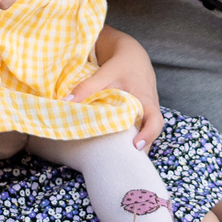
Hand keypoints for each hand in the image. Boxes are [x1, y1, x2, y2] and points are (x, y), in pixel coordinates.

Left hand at [71, 26, 164, 150]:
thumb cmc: (121, 64)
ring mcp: (148, 113)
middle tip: (127, 165)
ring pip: (145, 134)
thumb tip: (66, 102)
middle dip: (142, 151)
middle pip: (151, 135)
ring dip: (136, 146)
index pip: (155, 121)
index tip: (136, 145)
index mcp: (146, 99)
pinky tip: (117, 149)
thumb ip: (87, 87)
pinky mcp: (142, 115)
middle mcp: (150, 109)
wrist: (134, 56)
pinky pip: (140, 129)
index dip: (148, 134)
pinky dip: (131, 138)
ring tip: (120, 162)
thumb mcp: (105, 72)